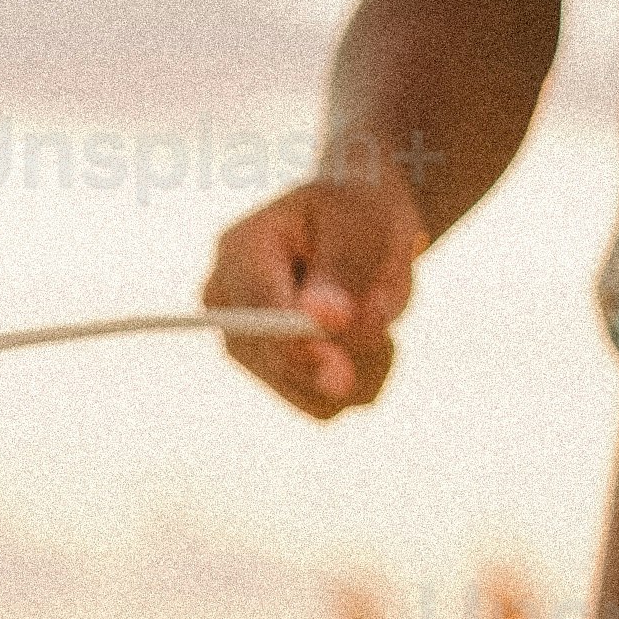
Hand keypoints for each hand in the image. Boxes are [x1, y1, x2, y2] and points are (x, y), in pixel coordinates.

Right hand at [205, 170, 418, 420]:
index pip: (258, 313)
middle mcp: (230, 305)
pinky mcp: (274, 376)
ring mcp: (247, 346)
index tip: (342, 375)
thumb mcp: (363, 223)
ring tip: (380, 312)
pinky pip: (325, 407)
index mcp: (240, 250)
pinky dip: (362, 380)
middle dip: (350, 351)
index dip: (299, 349)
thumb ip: (344, 269)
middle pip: (282, 365)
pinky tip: (370, 339)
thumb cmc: (361, 210)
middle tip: (387, 307)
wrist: (361, 222)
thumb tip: (325, 320)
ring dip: (365, 364)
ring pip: (312, 396)